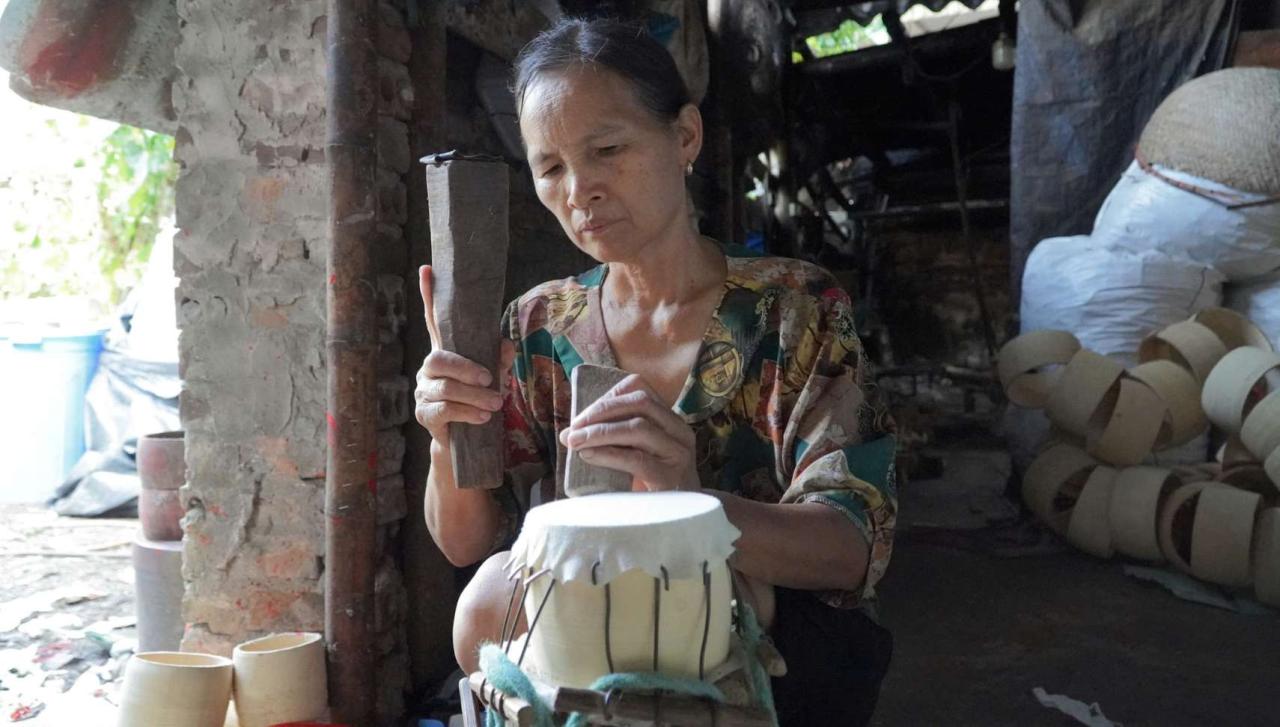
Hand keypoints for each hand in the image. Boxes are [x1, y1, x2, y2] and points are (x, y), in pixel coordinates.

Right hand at [414, 264, 514, 444]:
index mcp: (445, 353)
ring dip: (473, 395)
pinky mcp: (425, 415)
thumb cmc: (479, 402)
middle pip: (438, 359)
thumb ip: (499, 360)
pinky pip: (443, 410)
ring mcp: (423, 391)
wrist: (465, 442)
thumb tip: (506, 344)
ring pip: (443, 387)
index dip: (429, 296)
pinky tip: (482, 418)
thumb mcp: (494, 378)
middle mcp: (428, 369)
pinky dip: (466, 413)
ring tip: (495, 403)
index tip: (428, 269)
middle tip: (490, 378)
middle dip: (466, 368)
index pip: (433, 320)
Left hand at [558, 374, 698, 490]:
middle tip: (574, 427)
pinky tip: (589, 456)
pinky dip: (608, 454)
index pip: (640, 389)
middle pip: (640, 403)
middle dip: (601, 411)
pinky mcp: (671, 478)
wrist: (681, 522)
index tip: (584, 415)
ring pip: (639, 427)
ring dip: (600, 431)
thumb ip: (613, 439)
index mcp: (671, 420)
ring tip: (575, 441)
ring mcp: (678, 455)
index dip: (609, 396)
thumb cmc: (653, 487)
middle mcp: (680, 432)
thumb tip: (568, 433)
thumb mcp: (638, 454)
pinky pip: (636, 459)